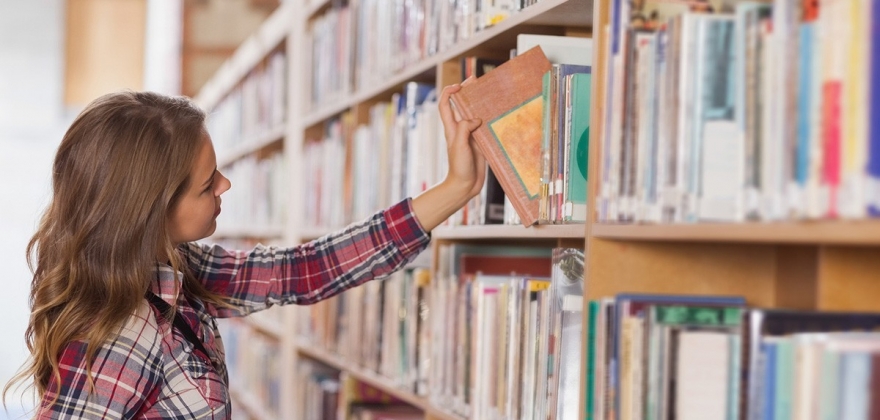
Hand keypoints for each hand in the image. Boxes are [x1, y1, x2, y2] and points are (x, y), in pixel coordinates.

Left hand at [438, 82, 484, 199]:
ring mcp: (470, 137)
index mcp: (451, 129)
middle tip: (477, 81)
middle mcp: (460, 130)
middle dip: (467, 93)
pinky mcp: (480, 144)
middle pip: (461, 106)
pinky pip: (485, 129)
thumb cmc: (458, 167)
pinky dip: (490, 120)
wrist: (464, 186)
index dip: (450, 92)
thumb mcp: (459, 146)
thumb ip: (465, 129)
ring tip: (490, 94)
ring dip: (480, 105)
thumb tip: (476, 119)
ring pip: (474, 115)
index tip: (460, 85)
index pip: (445, 105)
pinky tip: (499, 115)